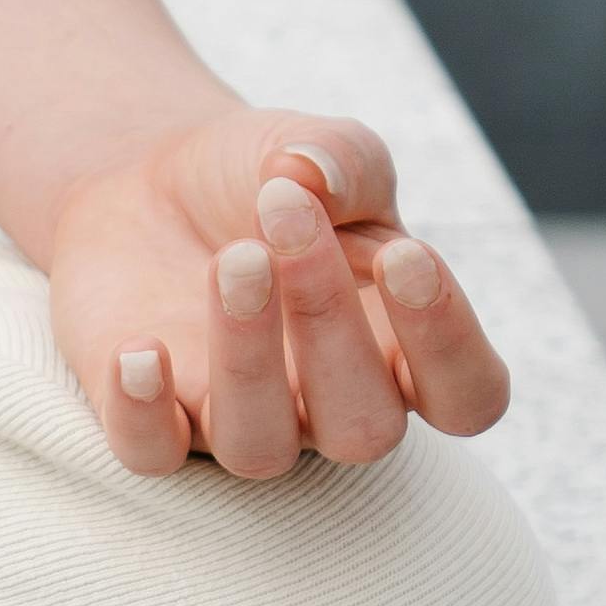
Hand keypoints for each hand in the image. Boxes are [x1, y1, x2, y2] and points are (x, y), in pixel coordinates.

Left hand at [42, 110, 511, 479]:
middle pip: (364, 429)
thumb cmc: (262, 182)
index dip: (449, 344)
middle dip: (330, 325)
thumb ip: (340, 157)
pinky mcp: (152, 418)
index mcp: (401, 348)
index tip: (403, 254)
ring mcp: (236, 419)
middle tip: (285, 215)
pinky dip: (142, 413)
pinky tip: (138, 347)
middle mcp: (327, 404)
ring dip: (248, 361)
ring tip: (233, 259)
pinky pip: (152, 454)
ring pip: (261, 448)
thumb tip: (311, 173)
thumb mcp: (315, 151)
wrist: (151, 180)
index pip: (467, 396)